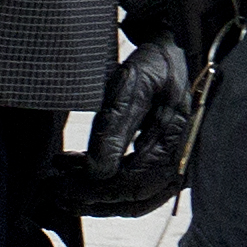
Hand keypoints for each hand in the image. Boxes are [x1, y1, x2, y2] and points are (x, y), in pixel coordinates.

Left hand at [48, 0, 207, 216]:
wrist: (192, 46)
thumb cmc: (164, 61)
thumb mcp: (136, 83)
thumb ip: (116, 126)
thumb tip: (97, 170)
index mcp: (175, 144)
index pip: (129, 185)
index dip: (92, 192)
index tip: (60, 189)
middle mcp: (183, 163)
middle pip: (133, 199)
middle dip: (92, 200)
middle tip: (54, 194)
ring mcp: (182, 165)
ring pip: (138, 197)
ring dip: (99, 196)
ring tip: (64, 183)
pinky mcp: (174, 160)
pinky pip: (143, 184)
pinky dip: (113, 184)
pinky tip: (85, 169)